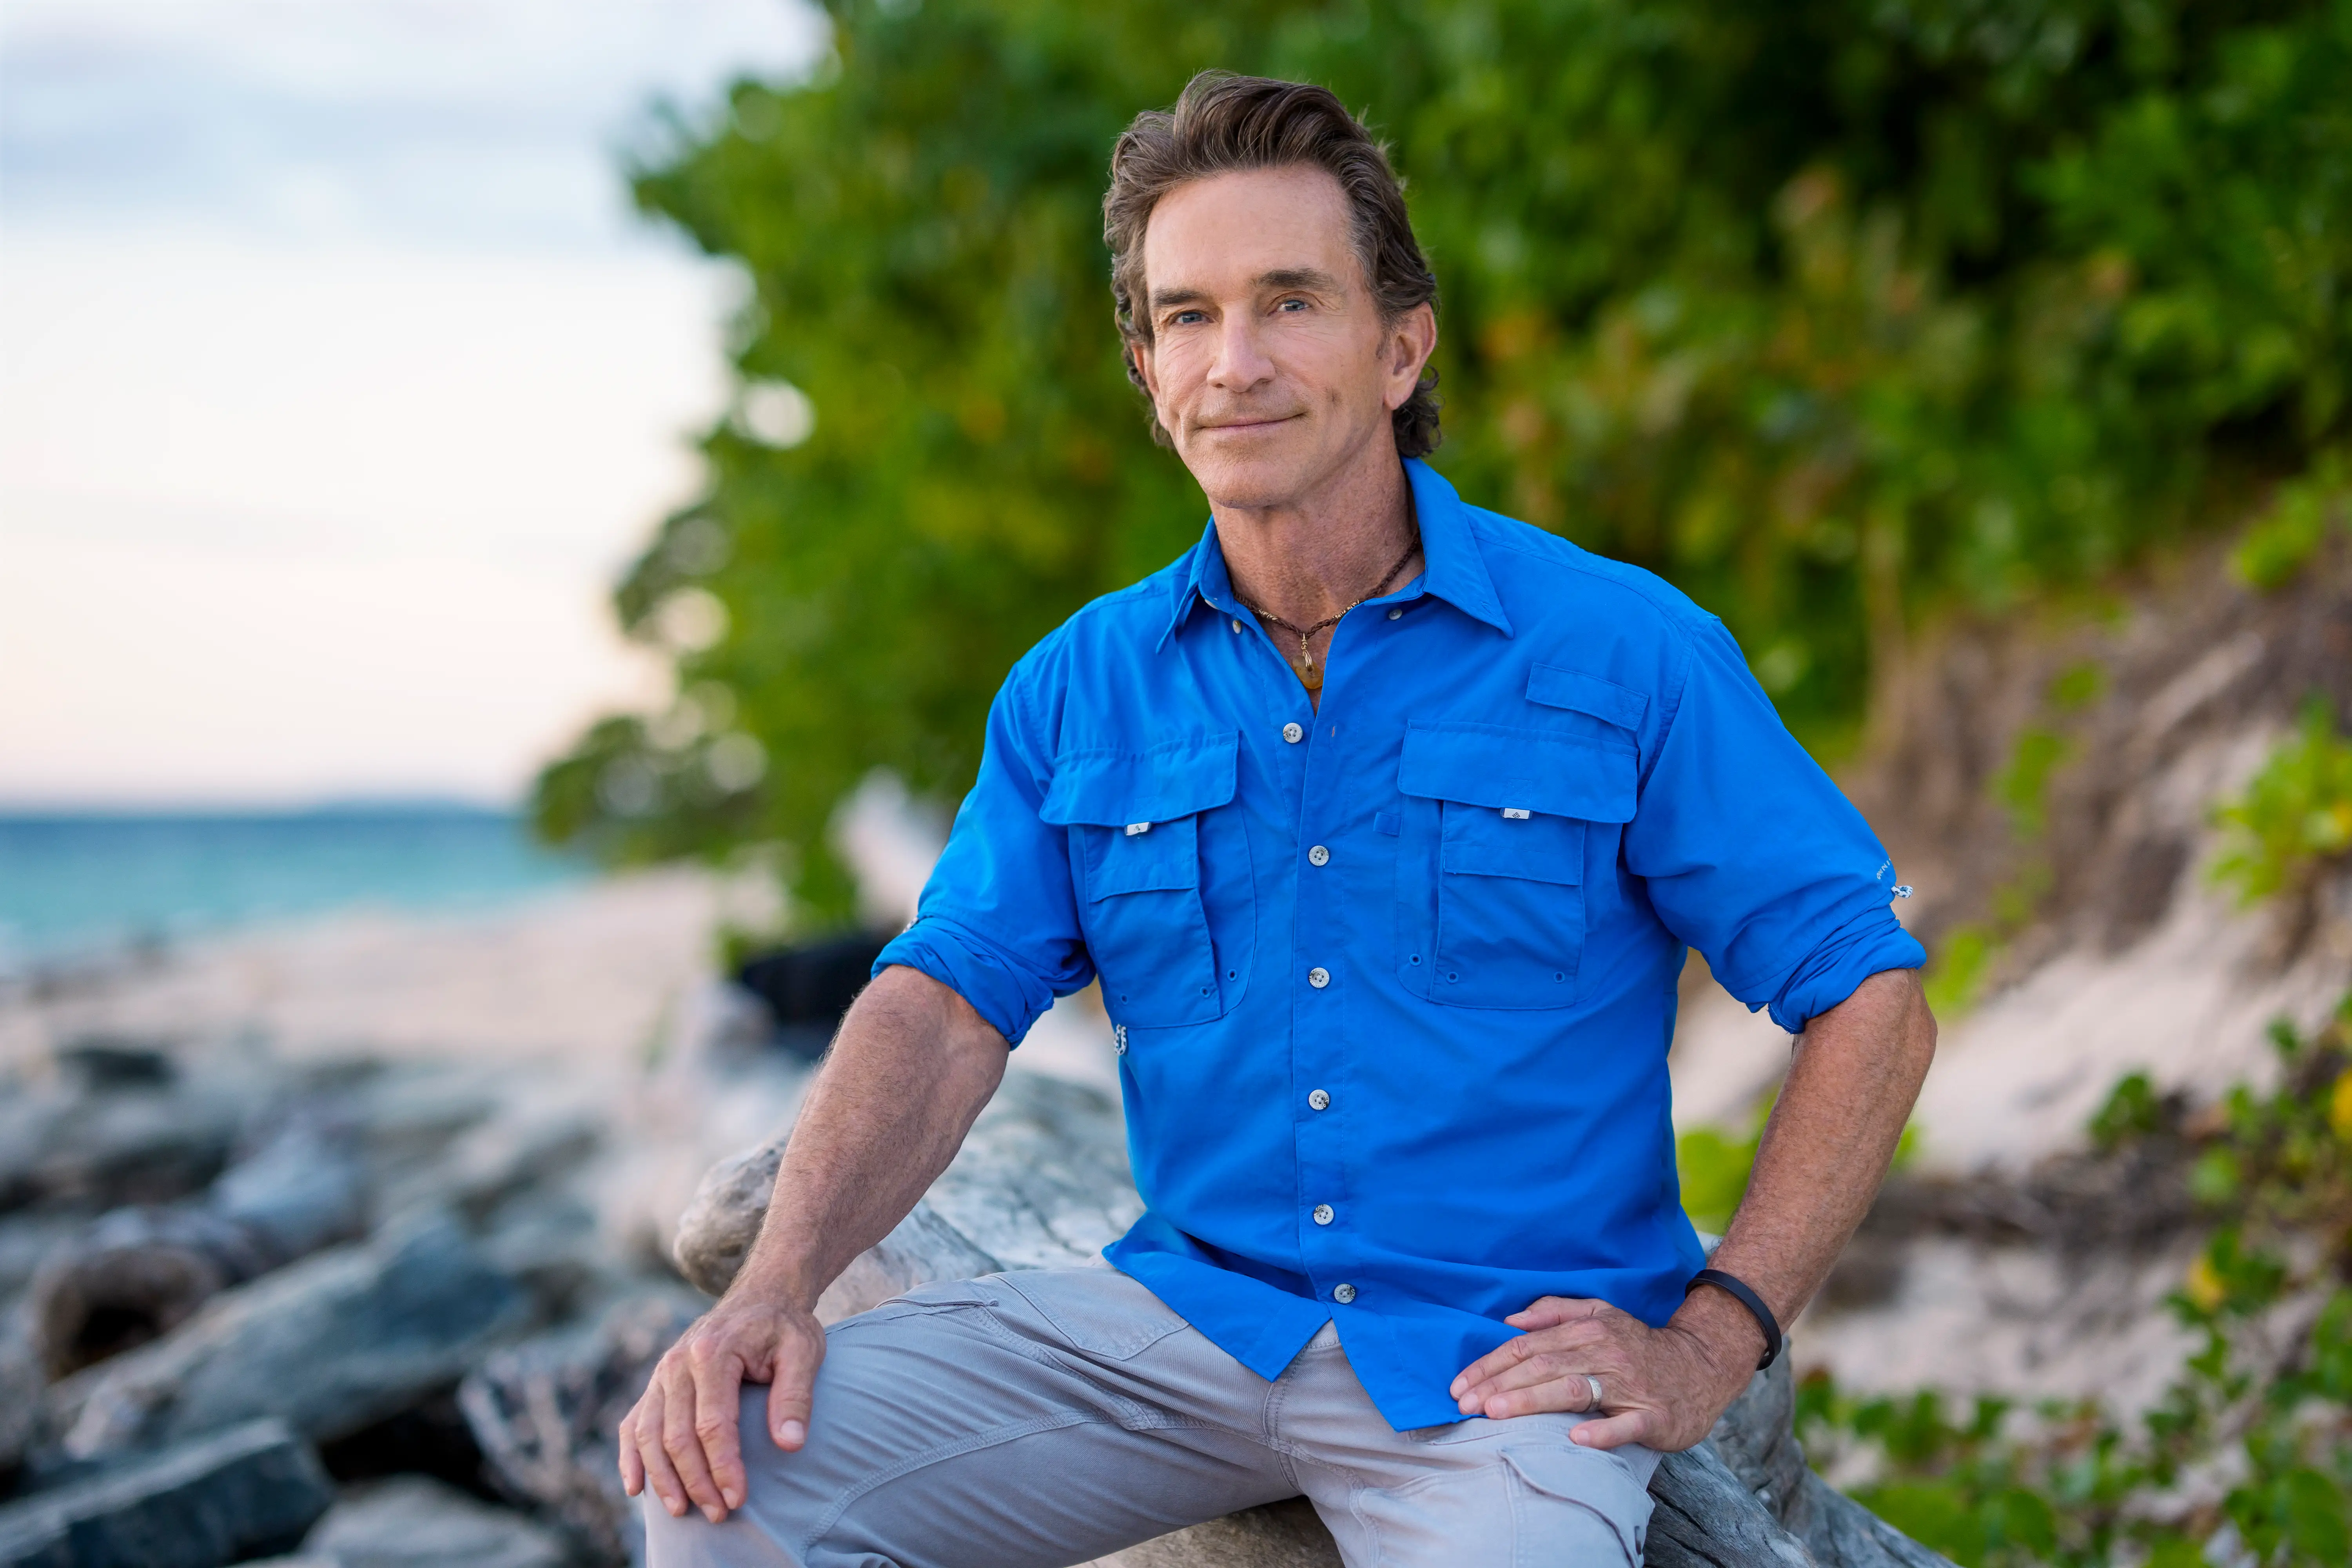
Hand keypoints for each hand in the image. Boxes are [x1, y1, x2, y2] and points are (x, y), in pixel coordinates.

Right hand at [618, 1296, 824, 1521]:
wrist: (762, 1294)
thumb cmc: (785, 1326)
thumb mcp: (804, 1352)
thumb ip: (796, 1396)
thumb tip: (790, 1443)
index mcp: (713, 1352)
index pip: (713, 1424)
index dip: (724, 1466)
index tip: (738, 1499)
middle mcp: (678, 1362)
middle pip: (677, 1435)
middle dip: (696, 1481)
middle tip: (719, 1514)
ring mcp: (662, 1372)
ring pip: (649, 1434)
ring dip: (663, 1477)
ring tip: (682, 1511)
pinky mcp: (658, 1382)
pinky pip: (634, 1423)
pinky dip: (631, 1456)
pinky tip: (636, 1487)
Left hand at [1446, 1292, 1758, 1451]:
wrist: (1703, 1366)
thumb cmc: (1639, 1345)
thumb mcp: (1601, 1314)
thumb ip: (1555, 1311)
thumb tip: (1511, 1318)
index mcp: (1587, 1330)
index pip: (1528, 1347)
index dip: (1490, 1365)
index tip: (1459, 1385)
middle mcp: (1605, 1353)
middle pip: (1542, 1367)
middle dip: (1499, 1386)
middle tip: (1465, 1403)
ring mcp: (1629, 1386)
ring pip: (1574, 1390)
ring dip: (1532, 1400)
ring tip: (1497, 1412)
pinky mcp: (1653, 1416)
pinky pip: (1624, 1425)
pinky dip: (1601, 1431)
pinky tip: (1576, 1438)